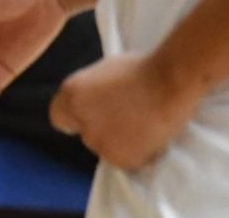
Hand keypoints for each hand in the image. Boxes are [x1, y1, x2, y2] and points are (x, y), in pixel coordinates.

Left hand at [51, 52, 202, 171]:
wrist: (169, 82)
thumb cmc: (141, 68)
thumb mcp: (104, 72)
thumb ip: (93, 91)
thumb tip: (95, 101)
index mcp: (71, 94)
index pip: (59, 117)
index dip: (76, 118)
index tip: (91, 117)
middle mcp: (80, 120)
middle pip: (87, 134)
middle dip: (103, 129)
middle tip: (127, 118)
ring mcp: (99, 142)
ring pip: (107, 148)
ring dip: (120, 142)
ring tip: (143, 125)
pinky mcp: (120, 159)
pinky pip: (127, 160)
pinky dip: (139, 153)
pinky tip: (151, 136)